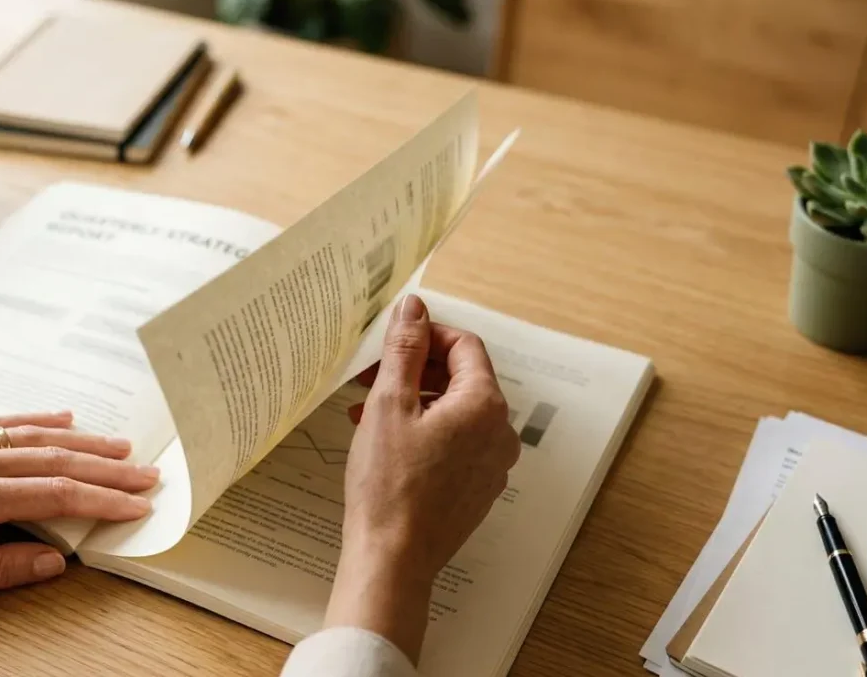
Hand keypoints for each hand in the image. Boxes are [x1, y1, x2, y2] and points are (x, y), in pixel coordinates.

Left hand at [0, 411, 157, 606]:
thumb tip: (53, 563)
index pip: (54, 496)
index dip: (102, 501)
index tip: (138, 505)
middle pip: (55, 462)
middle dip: (107, 469)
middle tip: (148, 475)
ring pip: (32, 437)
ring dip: (82, 441)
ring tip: (122, 447)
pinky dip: (35, 419)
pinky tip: (61, 418)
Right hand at [325, 294, 519, 661]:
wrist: (392, 557)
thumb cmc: (389, 484)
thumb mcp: (389, 403)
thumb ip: (405, 350)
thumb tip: (415, 309)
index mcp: (484, 406)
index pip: (465, 346)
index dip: (427, 335)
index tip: (393, 341)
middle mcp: (499, 433)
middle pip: (462, 380)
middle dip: (416, 371)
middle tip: (371, 377)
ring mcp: (492, 465)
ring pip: (456, 414)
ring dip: (415, 403)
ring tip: (367, 412)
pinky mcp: (476, 490)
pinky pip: (455, 445)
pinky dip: (424, 433)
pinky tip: (385, 443)